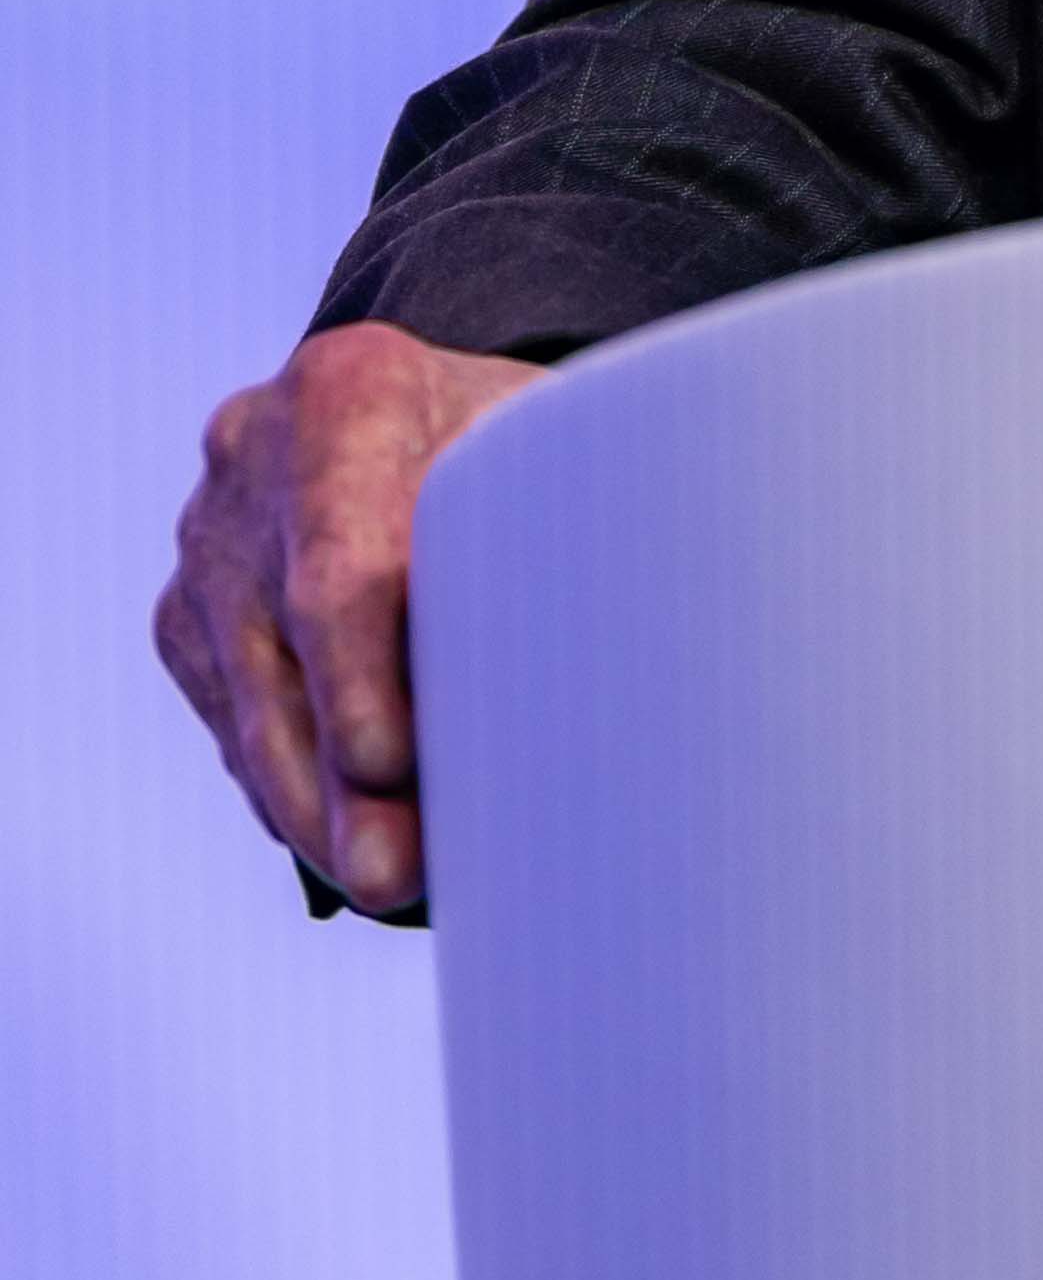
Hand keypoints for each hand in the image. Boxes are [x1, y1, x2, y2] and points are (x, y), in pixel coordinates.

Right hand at [156, 326, 544, 918]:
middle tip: (396, 876)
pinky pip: (235, 724)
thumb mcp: (551, 435)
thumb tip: (621, 653)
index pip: (342, 556)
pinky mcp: (184, 618)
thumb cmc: (516, 434)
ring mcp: (206, 543)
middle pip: (286, 646)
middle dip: (338, 776)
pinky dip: (294, 789)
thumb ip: (565, 513)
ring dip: (315, 808)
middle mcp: (252, 459)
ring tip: (386, 889)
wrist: (413, 402)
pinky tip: (349, 846)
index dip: (359, 671)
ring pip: (249, 704)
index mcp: (349, 390)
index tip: (391, 762)